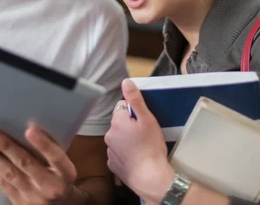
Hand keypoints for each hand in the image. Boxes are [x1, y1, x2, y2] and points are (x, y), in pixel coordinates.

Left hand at [0, 126, 78, 204]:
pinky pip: (3, 184)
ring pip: (10, 174)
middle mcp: (50, 186)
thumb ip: (52, 151)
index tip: (30, 130)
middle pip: (26, 164)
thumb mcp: (64, 166)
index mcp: (65, 173)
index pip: (56, 157)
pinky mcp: (19, 203)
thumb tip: (27, 127)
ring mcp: (33, 196)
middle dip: (7, 147)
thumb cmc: (60, 176)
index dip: (43, 144)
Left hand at [104, 79, 174, 202]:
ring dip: (127, 140)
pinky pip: (118, 154)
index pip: (122, 107)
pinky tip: (136, 158)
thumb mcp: (147, 119)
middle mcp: (109, 135)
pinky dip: (126, 154)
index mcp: (117, 122)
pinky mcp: (112, 165)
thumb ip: (135, 99)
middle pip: (120, 123)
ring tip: (142, 147)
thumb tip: (126, 82)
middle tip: (145, 134)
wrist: (150, 177)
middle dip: (130, 126)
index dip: (134, 113)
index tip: (143, 122)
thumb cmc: (151, 147)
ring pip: (119, 139)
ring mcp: (110, 151)